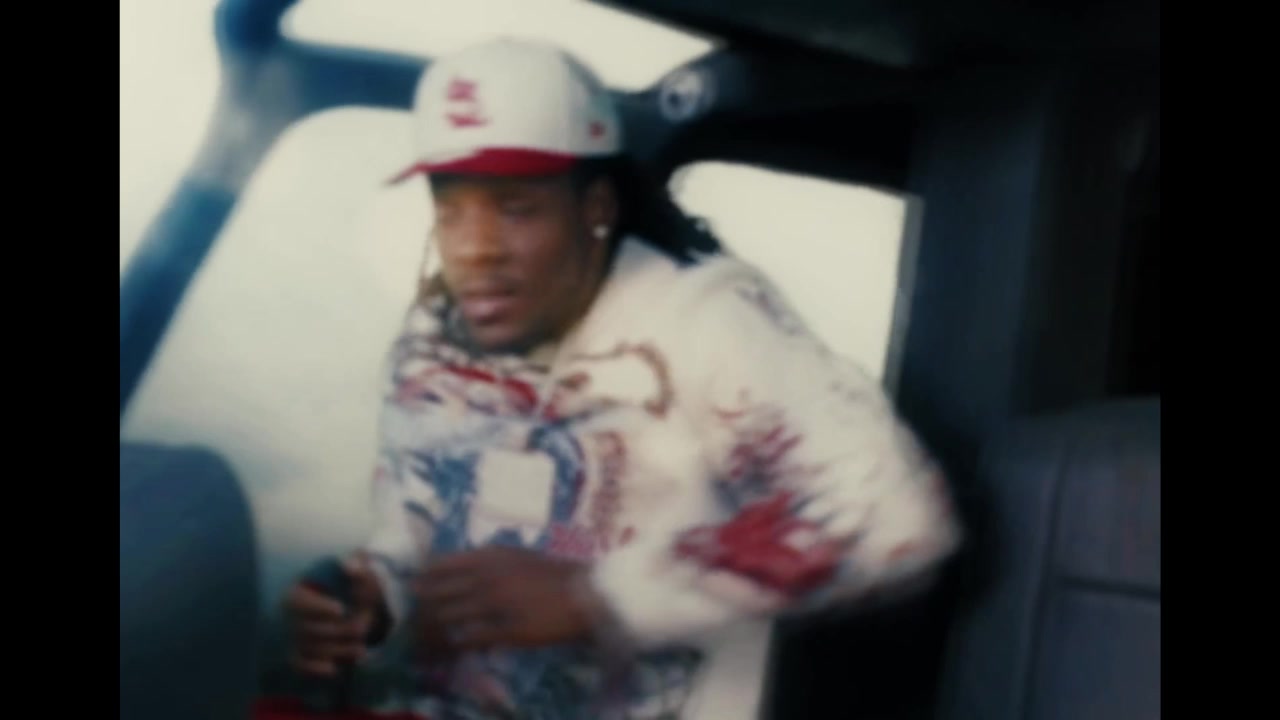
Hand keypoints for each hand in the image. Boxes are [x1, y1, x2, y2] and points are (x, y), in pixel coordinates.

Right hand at [283, 552, 388, 677]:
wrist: (352, 605)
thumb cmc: (352, 586)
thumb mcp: (357, 572)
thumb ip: (356, 566)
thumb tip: (349, 566)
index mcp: (296, 593)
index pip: (298, 603)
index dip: (318, 607)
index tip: (340, 610)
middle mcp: (288, 617)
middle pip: (308, 629)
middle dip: (337, 631)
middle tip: (361, 630)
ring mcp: (293, 637)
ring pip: (310, 648)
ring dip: (336, 651)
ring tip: (361, 649)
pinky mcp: (299, 654)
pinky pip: (300, 665)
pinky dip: (314, 669)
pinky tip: (335, 669)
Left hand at [414, 546, 596, 652]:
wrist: (584, 592)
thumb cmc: (552, 572)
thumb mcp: (517, 555)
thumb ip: (488, 560)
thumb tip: (459, 566)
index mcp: (490, 557)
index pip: (443, 565)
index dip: (425, 576)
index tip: (415, 583)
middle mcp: (488, 577)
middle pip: (441, 592)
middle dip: (424, 603)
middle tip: (415, 611)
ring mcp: (496, 605)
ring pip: (452, 616)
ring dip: (436, 625)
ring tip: (426, 632)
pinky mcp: (507, 630)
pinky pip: (472, 638)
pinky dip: (458, 643)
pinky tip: (453, 646)